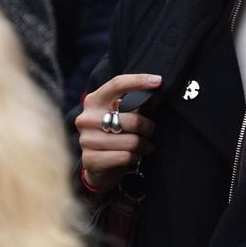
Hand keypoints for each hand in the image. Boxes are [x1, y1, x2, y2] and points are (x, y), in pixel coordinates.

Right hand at [75, 73, 160, 192]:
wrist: (99, 166)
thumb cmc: (115, 135)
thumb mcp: (125, 115)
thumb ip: (139, 103)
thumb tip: (159, 93)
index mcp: (94, 101)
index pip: (117, 84)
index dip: (139, 80)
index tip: (159, 81)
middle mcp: (87, 118)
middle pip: (132, 119)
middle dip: (148, 127)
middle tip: (150, 132)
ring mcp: (86, 139)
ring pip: (132, 141)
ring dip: (144, 145)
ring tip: (144, 146)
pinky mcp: (91, 159)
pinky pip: (126, 157)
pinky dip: (136, 157)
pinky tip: (134, 156)